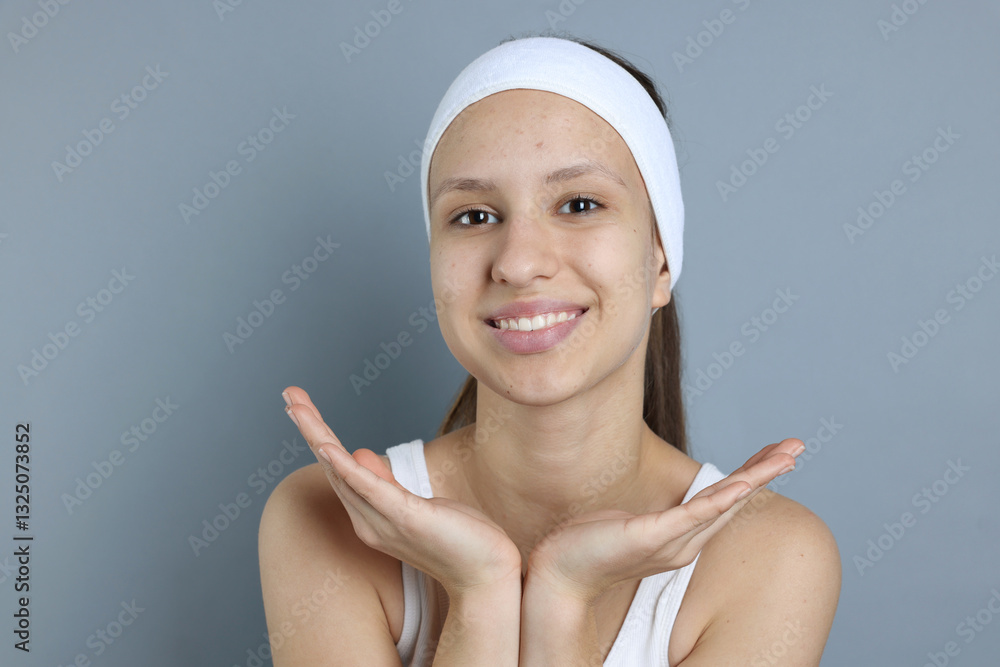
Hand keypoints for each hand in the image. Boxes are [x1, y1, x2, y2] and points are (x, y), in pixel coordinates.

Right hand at [282, 386, 522, 595]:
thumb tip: (360, 454)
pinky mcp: (407, 519)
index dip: (319, 436)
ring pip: (342, 472)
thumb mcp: (418, 505)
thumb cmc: (458, 540)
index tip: (302, 406)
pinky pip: (370, 490)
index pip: (339, 470)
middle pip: (332, 466)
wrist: (487, 576)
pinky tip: (327, 448)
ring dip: (318, 436)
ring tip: (297, 407)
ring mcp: (385, 522)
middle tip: (289, 393)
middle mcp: (369, 521)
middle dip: (310, 427)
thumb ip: (388, 485)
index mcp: (371, 517)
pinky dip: (347, 468)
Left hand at [523, 438, 804, 603]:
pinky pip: (689, 516)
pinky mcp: (648, 537)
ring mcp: (669, 541)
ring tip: (784, 459)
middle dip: (766, 471)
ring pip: (721, 504)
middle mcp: (684, 542)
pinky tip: (738, 486)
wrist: (557, 573)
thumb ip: (653, 513)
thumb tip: (661, 497)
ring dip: (754, 480)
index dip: (752, 473)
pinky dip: (716, 501)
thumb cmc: (587, 546)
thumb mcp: (630, 520)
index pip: (724, 498)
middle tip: (798, 446)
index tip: (779, 451)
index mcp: (681, 535)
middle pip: (733, 498)